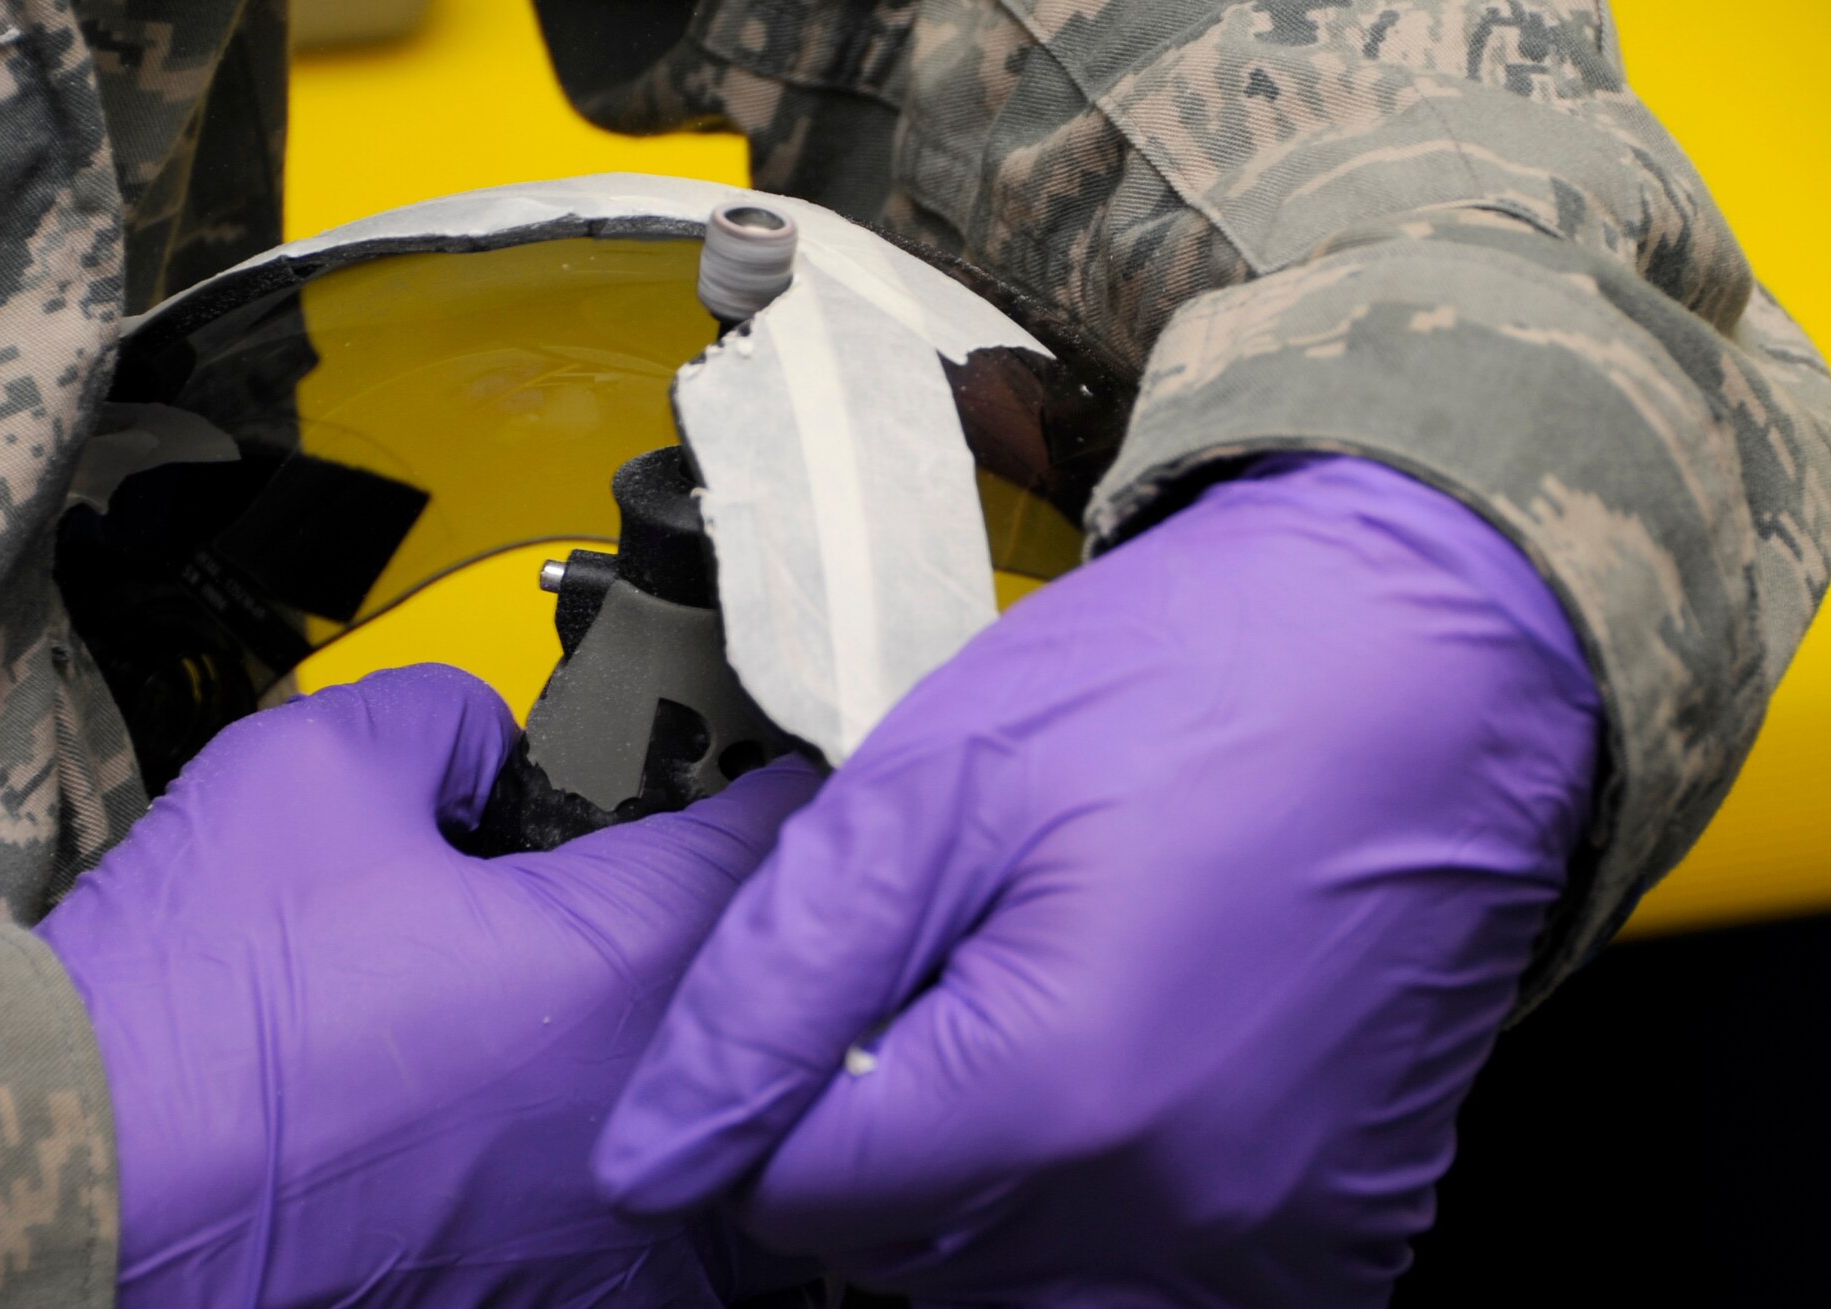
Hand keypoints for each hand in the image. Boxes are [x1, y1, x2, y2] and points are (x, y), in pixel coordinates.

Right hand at [37, 664, 821, 1306]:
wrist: (83, 1185)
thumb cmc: (194, 1007)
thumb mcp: (315, 768)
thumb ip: (448, 715)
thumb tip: (487, 742)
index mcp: (625, 961)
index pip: (783, 840)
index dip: (774, 782)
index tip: (762, 772)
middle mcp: (655, 1105)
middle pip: (791, 986)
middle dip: (753, 922)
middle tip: (683, 876)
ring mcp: (622, 1229)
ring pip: (752, 1123)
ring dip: (719, 1052)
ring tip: (627, 1006)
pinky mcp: (566, 1302)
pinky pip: (678, 1232)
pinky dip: (653, 1161)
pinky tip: (564, 1116)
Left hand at [593, 457, 1600, 1305]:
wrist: (1422, 659)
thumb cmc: (1191, 686)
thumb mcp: (933, 792)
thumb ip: (770, 994)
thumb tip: (654, 1152)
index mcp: (1055, 1097)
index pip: (795, 1194)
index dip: (778, 1083)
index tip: (837, 984)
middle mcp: (1175, 1211)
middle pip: (906, 1247)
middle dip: (882, 1126)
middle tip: (952, 963)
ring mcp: (1273, 1238)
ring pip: (1019, 1285)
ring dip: (988, 1174)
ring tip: (1040, 1008)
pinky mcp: (1340, 1233)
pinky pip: (1160, 1288)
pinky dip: (1106, 1205)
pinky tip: (1130, 1072)